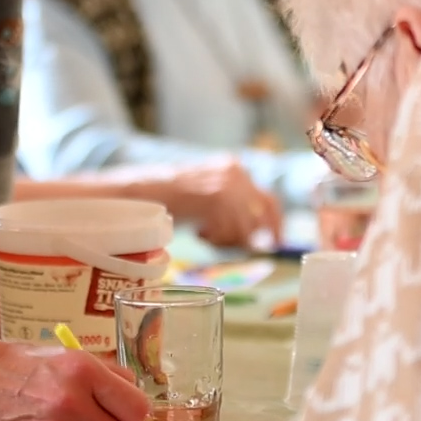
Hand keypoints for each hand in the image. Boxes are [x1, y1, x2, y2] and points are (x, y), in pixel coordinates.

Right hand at [143, 158, 280, 247]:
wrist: (145, 190)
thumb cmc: (172, 198)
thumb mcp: (208, 196)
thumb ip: (233, 208)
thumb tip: (260, 237)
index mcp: (235, 169)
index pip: (268, 200)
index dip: (275, 224)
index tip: (276, 243)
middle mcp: (235, 172)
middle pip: (262, 214)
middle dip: (255, 236)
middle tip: (251, 250)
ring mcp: (226, 183)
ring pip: (245, 226)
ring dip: (228, 239)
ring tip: (207, 236)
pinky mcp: (215, 197)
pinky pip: (228, 229)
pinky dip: (216, 238)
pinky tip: (200, 232)